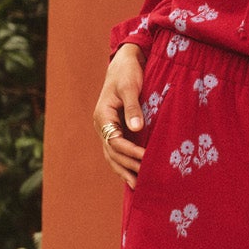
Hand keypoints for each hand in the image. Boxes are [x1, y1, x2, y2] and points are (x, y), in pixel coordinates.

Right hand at [95, 43, 147, 187]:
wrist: (124, 63)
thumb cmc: (127, 72)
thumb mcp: (130, 87)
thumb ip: (133, 108)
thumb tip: (137, 129)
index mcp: (103, 116)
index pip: (115, 141)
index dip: (130, 152)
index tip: (146, 158)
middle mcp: (102, 125)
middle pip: (112, 152)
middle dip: (127, 166)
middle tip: (144, 179)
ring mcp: (107, 128)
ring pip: (112, 154)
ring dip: (123, 170)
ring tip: (136, 185)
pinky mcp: (116, 128)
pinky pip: (117, 150)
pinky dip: (123, 162)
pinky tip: (132, 173)